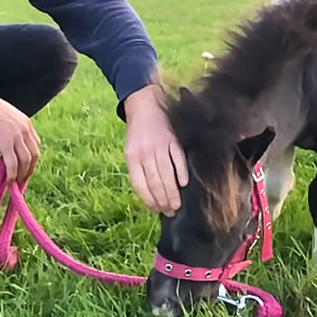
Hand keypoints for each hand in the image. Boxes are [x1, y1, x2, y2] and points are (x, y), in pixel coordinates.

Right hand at [0, 97, 40, 183]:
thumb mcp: (9, 118)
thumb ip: (14, 130)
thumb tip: (11, 146)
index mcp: (26, 123)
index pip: (36, 145)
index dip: (33, 159)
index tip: (28, 167)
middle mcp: (25, 131)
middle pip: (34, 155)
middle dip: (30, 169)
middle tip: (23, 178)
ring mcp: (16, 138)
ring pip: (25, 161)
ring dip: (22, 174)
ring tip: (16, 182)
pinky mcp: (6, 144)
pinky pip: (13, 164)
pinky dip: (12, 174)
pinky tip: (9, 181)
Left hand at [123, 84, 188, 215]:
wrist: (145, 104)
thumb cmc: (139, 132)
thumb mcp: (132, 150)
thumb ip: (140, 169)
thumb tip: (151, 194)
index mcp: (132, 158)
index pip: (140, 185)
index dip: (149, 201)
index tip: (157, 211)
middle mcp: (145, 154)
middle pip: (155, 183)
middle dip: (163, 201)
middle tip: (171, 212)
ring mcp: (160, 147)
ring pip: (166, 175)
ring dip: (173, 193)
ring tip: (178, 204)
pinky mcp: (173, 140)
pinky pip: (178, 160)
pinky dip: (181, 173)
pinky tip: (184, 184)